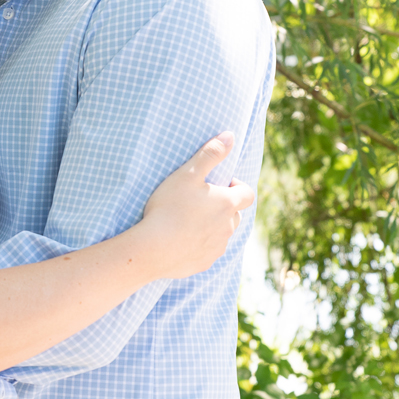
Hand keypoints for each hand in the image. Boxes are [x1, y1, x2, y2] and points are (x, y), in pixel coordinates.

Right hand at [139, 135, 254, 278]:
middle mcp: (228, 227)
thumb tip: (230, 135)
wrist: (151, 249)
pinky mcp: (205, 263)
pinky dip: (201, 244)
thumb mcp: (188, 173)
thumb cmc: (168, 207)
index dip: (236, 186)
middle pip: (235, 214)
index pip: (247, 193)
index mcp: (228, 204)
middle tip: (201, 201)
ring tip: (189, 220)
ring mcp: (217, 247)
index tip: (220, 184)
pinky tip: (182, 240)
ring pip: (223, 234)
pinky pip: (209, 251)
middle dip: (224, 206)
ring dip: (213, 226)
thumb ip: (210, 154)